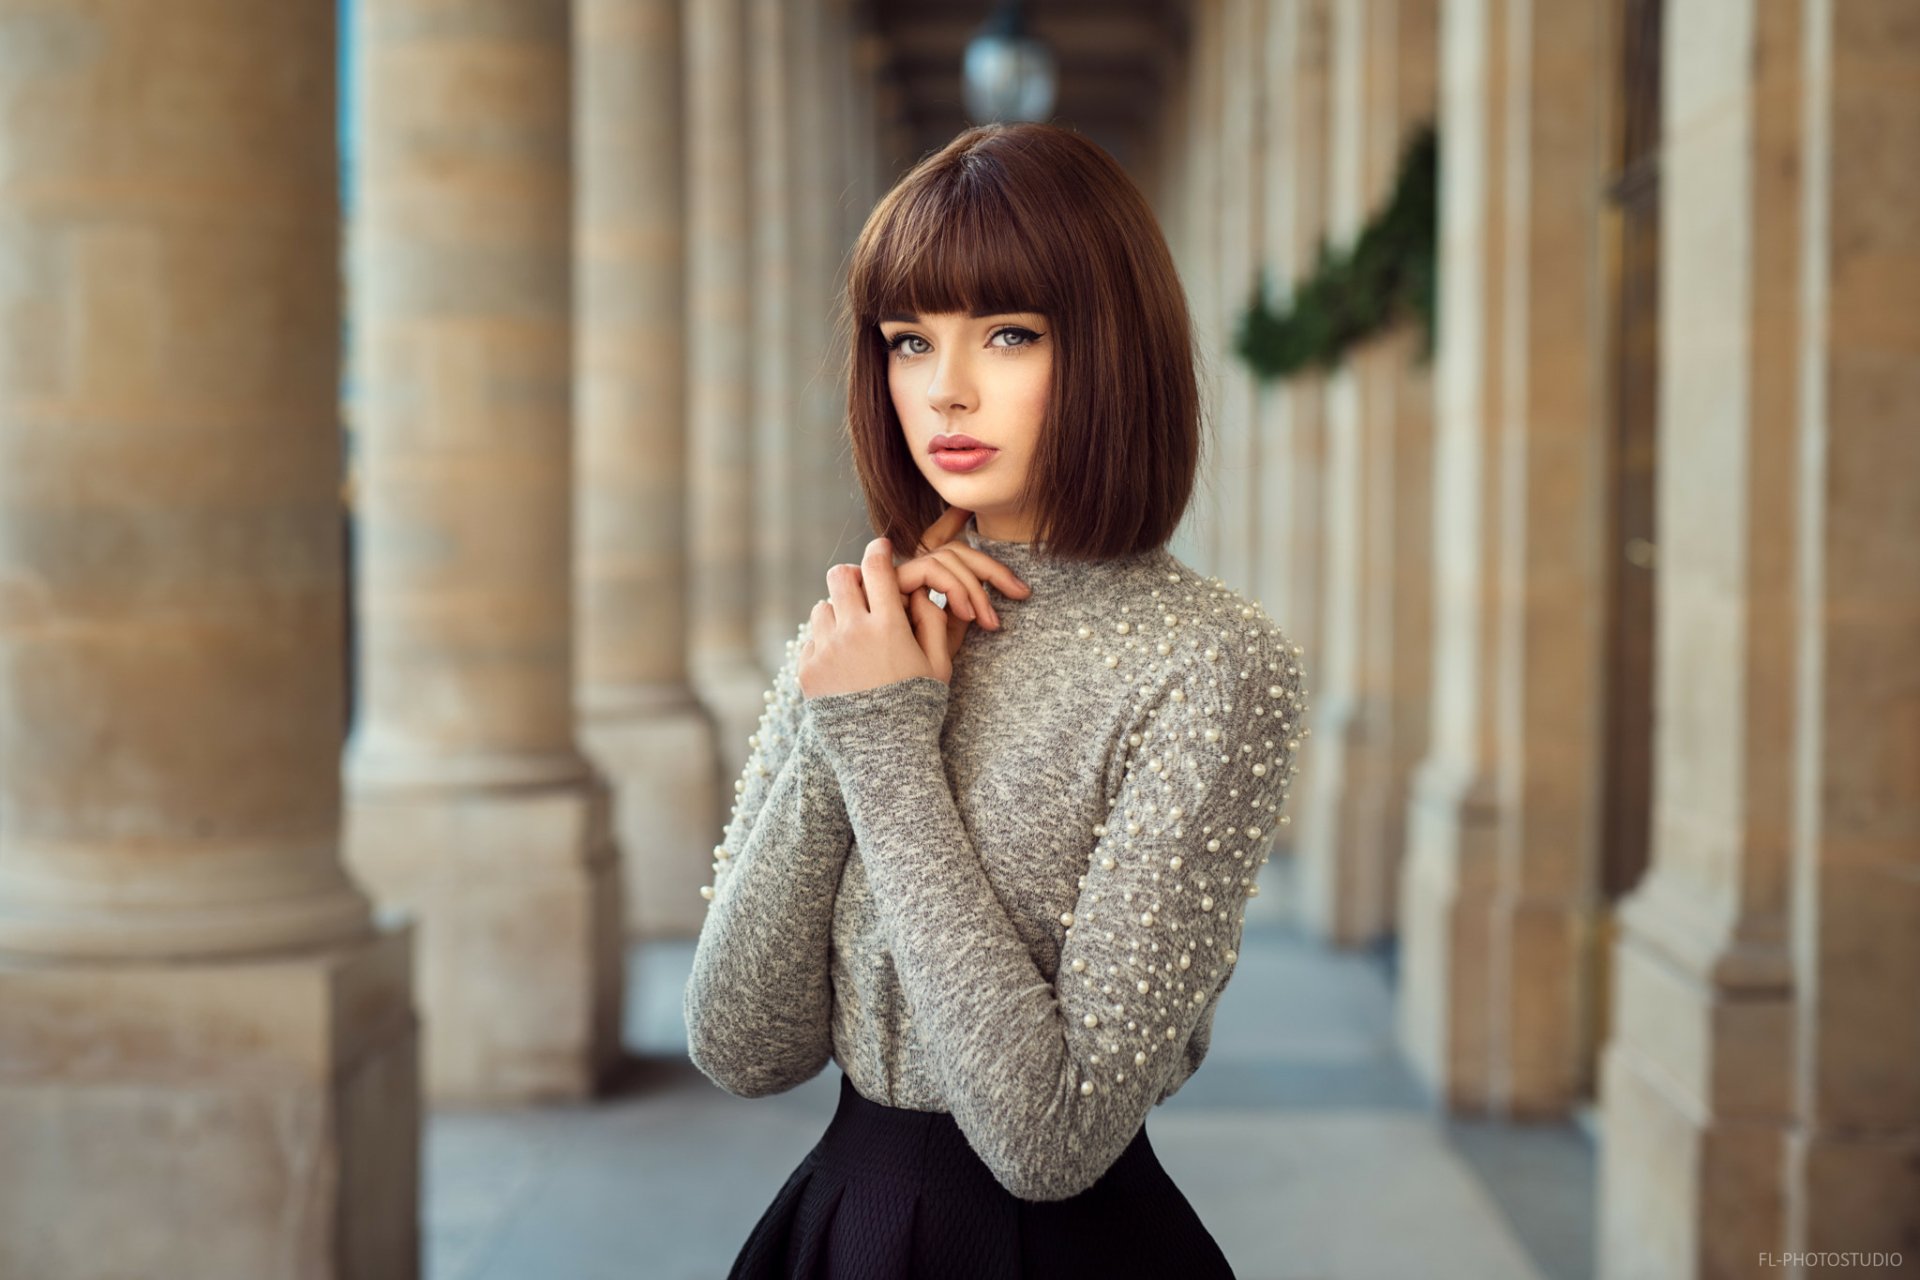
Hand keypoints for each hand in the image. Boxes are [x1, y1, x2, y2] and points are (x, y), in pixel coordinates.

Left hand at [798, 538, 953, 696]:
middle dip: (853, 576)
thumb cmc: (918, 708)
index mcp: (888, 625)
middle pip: (840, 576)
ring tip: (853, 635)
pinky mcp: (807, 670)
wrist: (883, 754)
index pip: (877, 567)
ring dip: (838, 613)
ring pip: (822, 607)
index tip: (880, 548)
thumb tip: (914, 590)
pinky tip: (844, 665)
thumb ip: (931, 621)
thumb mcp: (938, 664)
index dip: (879, 550)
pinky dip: (826, 644)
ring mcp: (825, 650)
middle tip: (862, 588)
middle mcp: (852, 632)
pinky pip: (812, 641)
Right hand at [891, 505, 1032, 663]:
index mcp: (919, 582)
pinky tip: (967, 614)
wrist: (890, 697)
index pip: (939, 539)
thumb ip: (964, 611)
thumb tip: (981, 586)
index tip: (967, 508)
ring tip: (989, 621)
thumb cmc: (918, 672)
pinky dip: (955, 587)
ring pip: (947, 557)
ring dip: (976, 587)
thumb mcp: (949, 637)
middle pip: (954, 550)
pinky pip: (931, 568)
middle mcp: (905, 574)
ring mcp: (895, 576)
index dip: (951, 519)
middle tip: (1022, 592)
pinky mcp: (889, 583)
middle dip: (992, 569)